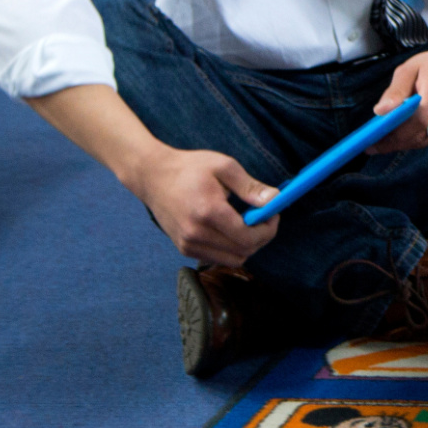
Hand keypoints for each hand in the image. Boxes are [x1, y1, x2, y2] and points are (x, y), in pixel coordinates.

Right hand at [129, 145, 280, 266]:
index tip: (273, 214)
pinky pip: (217, 258)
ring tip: (247, 224)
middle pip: (243, 252)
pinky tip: (230, 229)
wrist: (153, 177)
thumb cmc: (190, 168)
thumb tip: (274, 200)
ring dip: (247, 246)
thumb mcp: (224, 167)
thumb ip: (250, 186)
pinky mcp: (183, 248)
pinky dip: (231, 249)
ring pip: (232, 260)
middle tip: (264, 219)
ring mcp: (187, 244)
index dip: (268, 229)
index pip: (248, 237)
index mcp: (208, 212)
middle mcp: (195, 233)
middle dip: (261, 238)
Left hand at [368, 39, 427, 151]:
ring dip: (405, 142)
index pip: (417, 120)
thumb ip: (395, 90)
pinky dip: (418, 138)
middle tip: (374, 144)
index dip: (394, 134)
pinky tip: (409, 130)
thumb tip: (379, 112)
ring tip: (386, 137)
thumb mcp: (411, 68)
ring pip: (425, 141)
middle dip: (394, 142)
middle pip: (420, 135)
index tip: (372, 143)